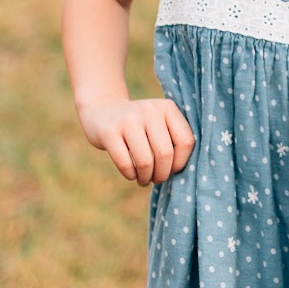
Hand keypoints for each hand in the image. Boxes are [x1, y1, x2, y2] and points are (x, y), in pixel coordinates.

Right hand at [78, 97, 195, 186]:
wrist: (103, 111)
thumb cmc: (140, 127)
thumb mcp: (160, 123)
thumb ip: (174, 139)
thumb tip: (186, 173)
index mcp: (167, 108)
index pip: (185, 141)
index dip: (180, 162)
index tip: (172, 170)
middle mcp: (149, 110)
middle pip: (165, 153)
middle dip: (162, 174)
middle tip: (157, 179)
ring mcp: (128, 119)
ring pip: (145, 161)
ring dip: (146, 178)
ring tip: (144, 179)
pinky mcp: (109, 132)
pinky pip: (125, 164)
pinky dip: (130, 175)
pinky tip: (131, 174)